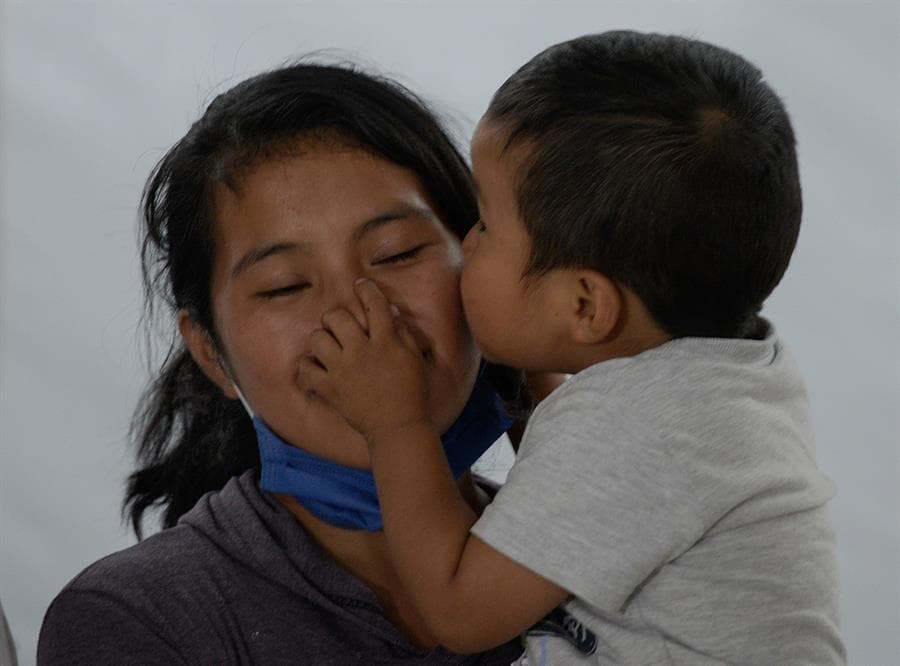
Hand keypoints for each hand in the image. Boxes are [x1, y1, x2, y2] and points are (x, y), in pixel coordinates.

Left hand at [300, 279, 430, 441]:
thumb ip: (402, 333)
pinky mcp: (329, 389)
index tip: (361, 286)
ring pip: (317, 338)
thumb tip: (389, 311)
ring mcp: (341, 371)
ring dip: (322, 338)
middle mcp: (361, 352)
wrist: (397, 428)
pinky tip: (317, 366)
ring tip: (330, 346)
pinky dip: (308, 365)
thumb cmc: (412, 393)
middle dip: (337, 316)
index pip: (373, 304)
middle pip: (337, 316)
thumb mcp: (415, 358)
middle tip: (342, 325)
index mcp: (386, 342)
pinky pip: (306, 369)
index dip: (366, 290)